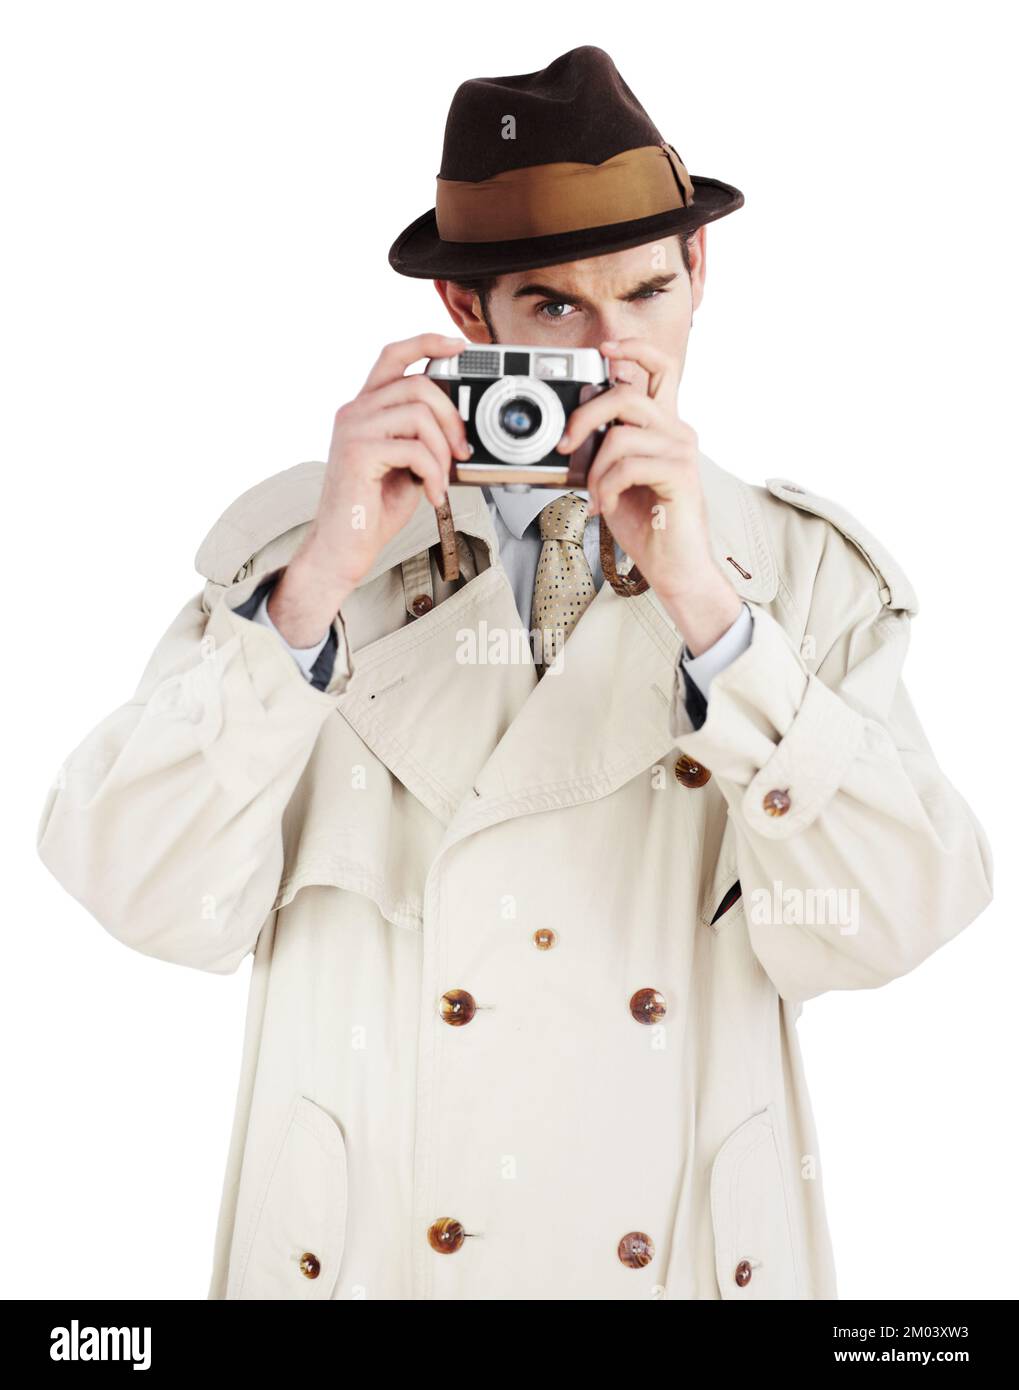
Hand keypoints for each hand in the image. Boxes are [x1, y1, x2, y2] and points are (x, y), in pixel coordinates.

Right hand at [268, 333, 470, 645]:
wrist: (341, 549)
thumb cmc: (372, 510)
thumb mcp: (406, 465)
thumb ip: (422, 437)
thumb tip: (460, 427)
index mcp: (364, 408)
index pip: (393, 356)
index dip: (426, 342)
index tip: (459, 346)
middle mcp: (354, 411)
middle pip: (418, 384)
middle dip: (452, 417)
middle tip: (461, 452)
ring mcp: (353, 429)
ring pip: (420, 414)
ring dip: (443, 451)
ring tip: (441, 480)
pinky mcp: (357, 452)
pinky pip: (415, 449)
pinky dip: (434, 474)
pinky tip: (431, 495)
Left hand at [558, 336, 742, 653]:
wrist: (672, 565)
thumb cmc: (645, 523)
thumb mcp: (613, 476)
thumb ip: (604, 446)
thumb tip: (576, 422)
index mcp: (662, 425)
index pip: (660, 368)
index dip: (634, 350)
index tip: (605, 350)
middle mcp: (676, 431)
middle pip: (626, 395)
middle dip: (585, 415)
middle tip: (565, 444)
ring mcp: (681, 451)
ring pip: (621, 436)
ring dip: (595, 470)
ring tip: (596, 495)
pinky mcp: (680, 475)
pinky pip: (629, 465)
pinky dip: (607, 487)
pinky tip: (607, 505)